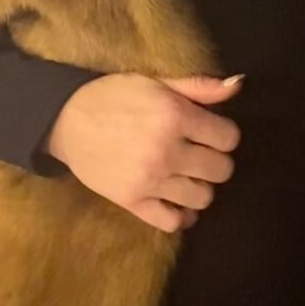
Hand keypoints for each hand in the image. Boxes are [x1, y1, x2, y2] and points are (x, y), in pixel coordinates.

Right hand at [45, 74, 241, 233]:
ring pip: (203, 198)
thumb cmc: (115, 97)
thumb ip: (200, 87)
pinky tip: (178, 202)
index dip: (224, 134)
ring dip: (201, 187)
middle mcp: (167, 151)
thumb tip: (238, 85)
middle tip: (200, 154)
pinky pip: (173, 222)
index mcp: (175, 117)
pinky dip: (182, 216)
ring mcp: (150, 181)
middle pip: (221, 170)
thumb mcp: (158, 83)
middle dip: (216, 160)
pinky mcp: (133, 202)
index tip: (210, 133)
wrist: (66, 121)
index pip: (229, 138)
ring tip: (187, 175)